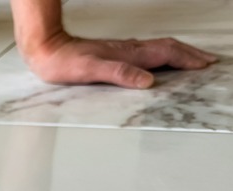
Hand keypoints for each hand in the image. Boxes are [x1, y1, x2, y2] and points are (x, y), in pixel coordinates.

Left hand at [22, 32, 217, 88]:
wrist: (45, 49)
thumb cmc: (63, 62)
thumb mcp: (90, 70)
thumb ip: (119, 73)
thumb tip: (147, 80)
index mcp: (128, 53)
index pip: (166, 54)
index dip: (187, 59)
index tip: (205, 65)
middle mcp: (128, 49)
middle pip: (167, 49)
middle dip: (190, 55)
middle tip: (207, 63)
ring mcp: (121, 50)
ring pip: (158, 49)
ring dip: (178, 55)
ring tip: (192, 62)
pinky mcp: (112, 53)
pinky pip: (145, 53)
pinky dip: (160, 57)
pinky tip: (157, 64)